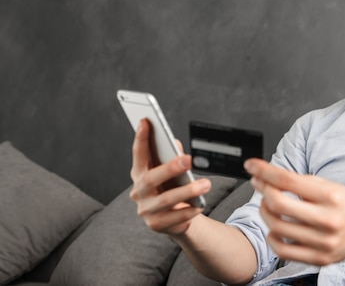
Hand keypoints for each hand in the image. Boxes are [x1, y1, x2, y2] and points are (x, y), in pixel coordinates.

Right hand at [129, 119, 211, 235]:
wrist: (174, 218)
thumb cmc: (172, 187)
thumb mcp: (171, 171)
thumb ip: (172, 156)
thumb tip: (174, 144)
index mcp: (139, 174)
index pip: (138, 154)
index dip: (140, 138)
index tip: (146, 121)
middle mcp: (138, 192)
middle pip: (151, 179)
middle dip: (170, 168)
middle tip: (189, 159)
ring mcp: (145, 210)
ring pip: (166, 200)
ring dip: (187, 191)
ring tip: (206, 184)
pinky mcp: (156, 225)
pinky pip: (174, 218)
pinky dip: (188, 211)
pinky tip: (199, 206)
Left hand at [244, 158, 344, 265]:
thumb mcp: (328, 185)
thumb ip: (300, 182)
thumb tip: (267, 177)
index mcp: (331, 196)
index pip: (288, 180)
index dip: (264, 171)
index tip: (251, 165)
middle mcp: (328, 220)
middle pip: (279, 204)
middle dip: (262, 191)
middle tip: (258, 184)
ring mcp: (324, 242)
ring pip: (277, 227)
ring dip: (264, 212)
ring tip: (267, 205)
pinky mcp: (320, 259)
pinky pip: (283, 250)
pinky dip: (272, 237)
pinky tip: (274, 227)